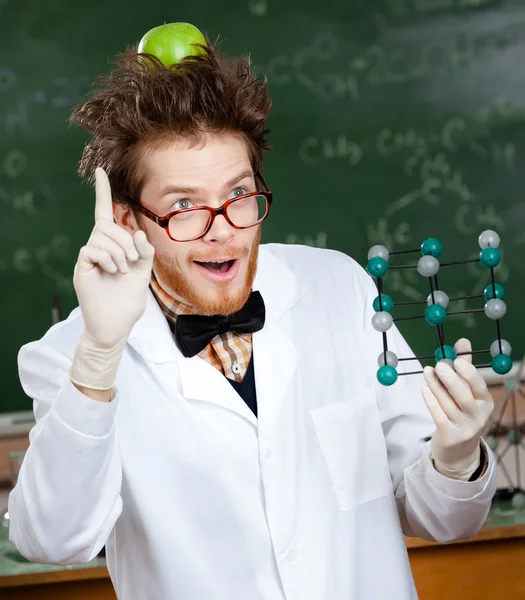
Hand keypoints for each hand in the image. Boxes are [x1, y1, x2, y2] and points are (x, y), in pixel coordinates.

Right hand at [70, 168, 154, 389]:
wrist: (116, 325)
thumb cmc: (128, 300)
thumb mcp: (143, 273)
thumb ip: (144, 252)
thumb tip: (137, 232)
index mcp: (114, 246)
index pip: (105, 214)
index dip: (102, 193)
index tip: (100, 171)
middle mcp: (99, 247)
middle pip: (107, 225)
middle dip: (125, 240)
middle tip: (133, 262)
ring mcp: (89, 257)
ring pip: (102, 236)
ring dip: (119, 252)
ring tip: (122, 271)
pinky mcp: (83, 267)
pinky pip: (92, 249)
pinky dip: (108, 258)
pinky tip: (112, 272)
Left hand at [422, 338, 493, 479]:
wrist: (458, 451)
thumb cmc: (461, 413)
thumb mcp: (467, 392)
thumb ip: (464, 367)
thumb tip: (463, 341)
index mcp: (485, 403)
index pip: (479, 387)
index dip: (469, 373)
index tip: (457, 360)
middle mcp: (479, 416)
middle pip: (464, 396)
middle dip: (450, 379)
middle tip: (439, 365)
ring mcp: (465, 428)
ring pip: (447, 403)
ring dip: (435, 386)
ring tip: (427, 371)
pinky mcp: (449, 436)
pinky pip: (438, 415)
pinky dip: (430, 400)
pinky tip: (424, 388)